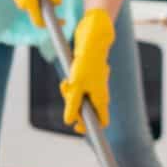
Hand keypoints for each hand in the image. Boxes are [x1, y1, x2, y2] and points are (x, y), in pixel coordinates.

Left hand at [61, 8, 113, 133]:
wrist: (91, 39)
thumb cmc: (86, 63)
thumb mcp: (76, 86)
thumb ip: (72, 105)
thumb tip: (68, 121)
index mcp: (101, 99)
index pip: (102, 122)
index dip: (90, 127)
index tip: (77, 127)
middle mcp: (100, 95)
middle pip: (87, 112)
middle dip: (74, 108)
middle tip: (66, 97)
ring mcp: (94, 87)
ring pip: (80, 100)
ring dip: (70, 96)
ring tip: (65, 84)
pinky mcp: (88, 79)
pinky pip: (78, 89)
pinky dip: (72, 87)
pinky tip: (67, 79)